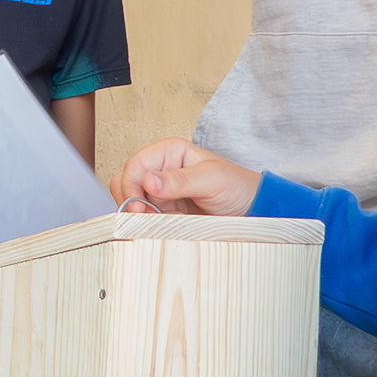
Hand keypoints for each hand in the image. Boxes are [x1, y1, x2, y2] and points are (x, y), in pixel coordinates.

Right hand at [112, 137, 260, 215]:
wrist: (251, 210)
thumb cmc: (237, 186)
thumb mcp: (212, 179)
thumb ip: (179, 180)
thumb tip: (148, 180)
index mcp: (169, 152)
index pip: (134, 166)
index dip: (131, 186)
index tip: (140, 207)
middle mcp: (160, 169)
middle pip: (125, 183)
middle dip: (133, 202)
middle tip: (150, 218)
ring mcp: (160, 191)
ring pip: (132, 202)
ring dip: (144, 215)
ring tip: (169, 221)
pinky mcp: (164, 210)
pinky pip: (145, 217)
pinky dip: (152, 224)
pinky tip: (172, 225)